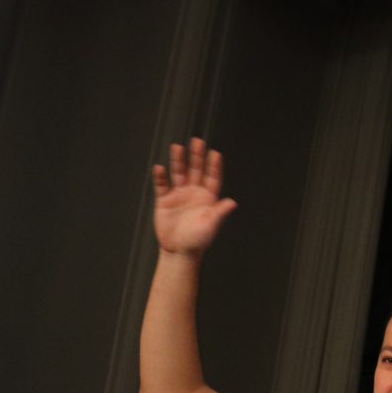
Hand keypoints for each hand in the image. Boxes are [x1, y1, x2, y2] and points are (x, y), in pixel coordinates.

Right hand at [151, 137, 237, 256]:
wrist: (178, 251)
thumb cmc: (197, 241)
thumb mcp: (210, 226)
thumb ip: (219, 212)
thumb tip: (232, 203)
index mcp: (208, 199)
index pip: (212, 178)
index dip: (214, 166)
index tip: (215, 153)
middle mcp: (194, 193)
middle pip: (196, 170)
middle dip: (197, 157)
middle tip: (197, 141)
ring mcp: (179, 195)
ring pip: (179, 173)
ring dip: (178, 161)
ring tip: (177, 147)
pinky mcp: (165, 200)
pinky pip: (162, 185)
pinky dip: (161, 177)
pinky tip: (159, 168)